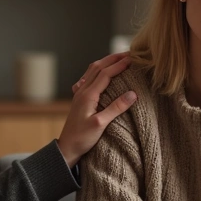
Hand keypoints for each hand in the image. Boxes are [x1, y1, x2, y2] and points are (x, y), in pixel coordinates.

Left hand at [56, 52, 136, 166]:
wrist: (67, 148)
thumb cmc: (82, 138)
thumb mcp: (101, 124)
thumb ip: (116, 108)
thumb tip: (133, 93)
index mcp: (88, 95)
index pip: (105, 74)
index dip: (119, 65)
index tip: (133, 59)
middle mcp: (82, 91)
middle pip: (98, 67)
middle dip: (113, 58)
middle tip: (129, 53)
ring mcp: (80, 94)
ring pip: (92, 71)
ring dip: (106, 62)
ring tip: (118, 58)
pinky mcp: (80, 99)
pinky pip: (89, 78)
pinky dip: (98, 70)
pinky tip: (100, 72)